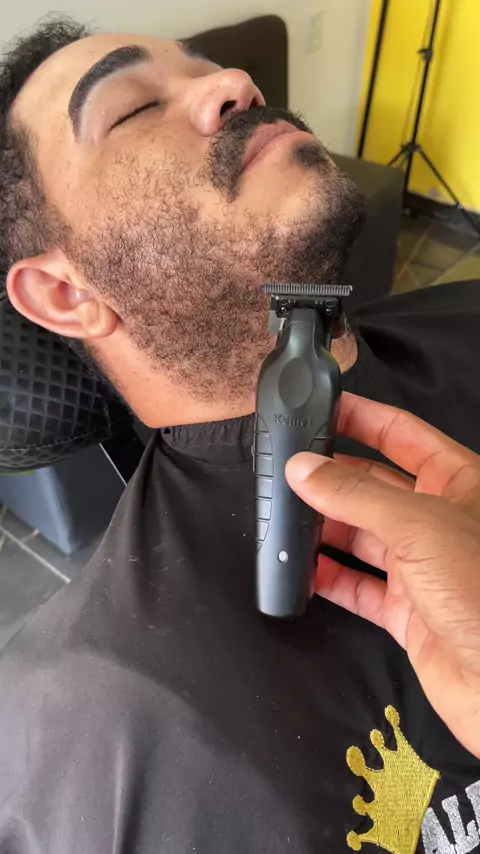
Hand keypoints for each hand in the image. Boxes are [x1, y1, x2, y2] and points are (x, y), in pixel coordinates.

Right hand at [286, 393, 479, 757]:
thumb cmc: (479, 590)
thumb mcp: (418, 527)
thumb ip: (355, 496)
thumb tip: (301, 469)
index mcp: (458, 483)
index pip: (403, 435)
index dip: (363, 418)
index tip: (319, 408)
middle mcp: (437, 520)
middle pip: (374, 486)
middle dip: (332, 477)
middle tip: (285, 468)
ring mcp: (421, 566)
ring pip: (361, 535)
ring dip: (323, 527)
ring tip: (280, 515)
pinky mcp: (405, 611)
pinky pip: (357, 586)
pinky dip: (328, 578)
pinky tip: (298, 568)